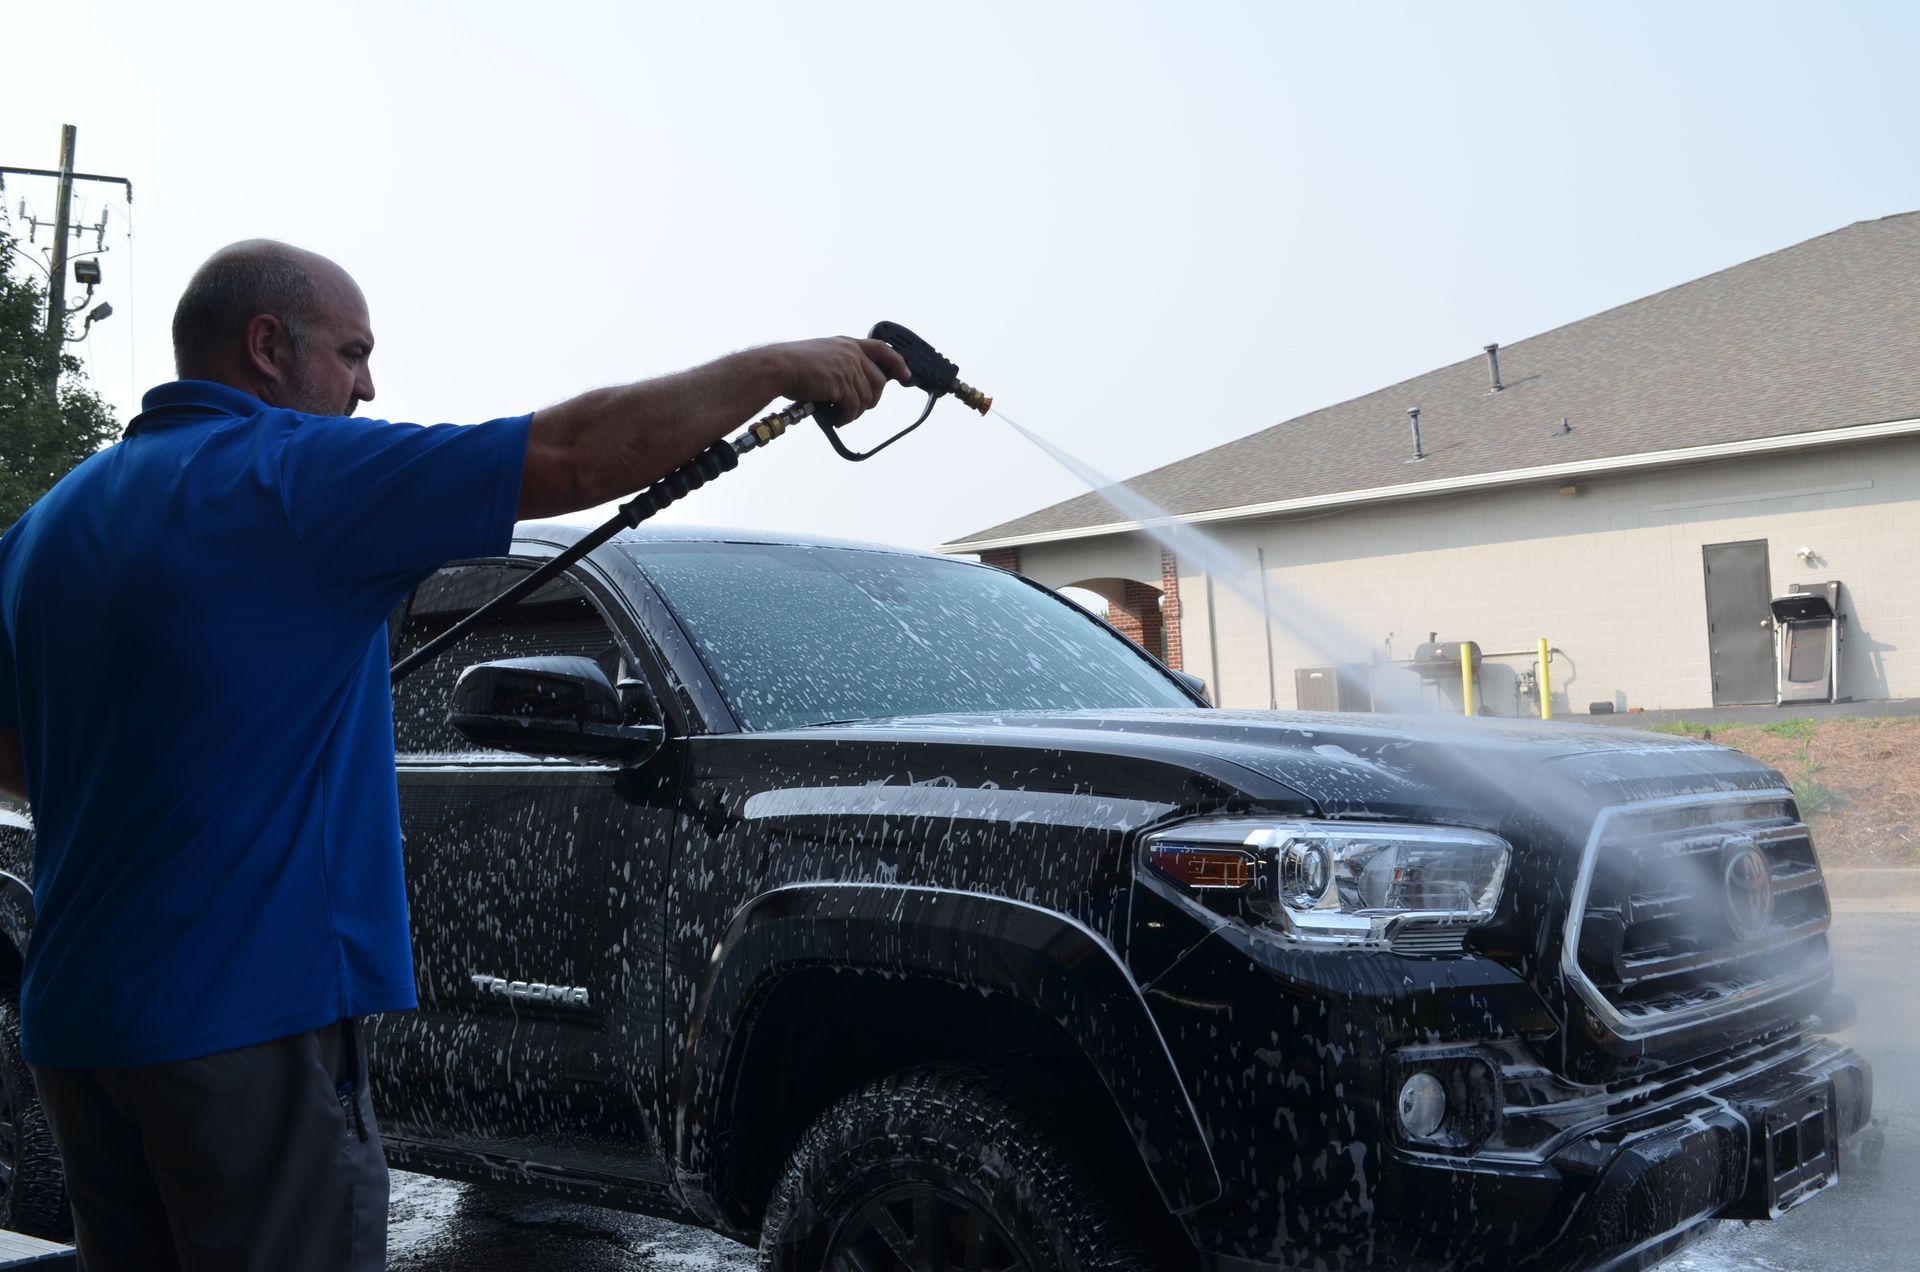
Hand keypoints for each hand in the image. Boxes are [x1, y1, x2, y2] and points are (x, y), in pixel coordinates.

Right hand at [775, 337, 911, 426]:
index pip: (882, 349)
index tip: (905, 374)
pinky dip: (846, 418)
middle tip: (857, 409)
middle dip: (872, 399)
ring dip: (855, 412)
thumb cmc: (792, 364)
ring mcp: (848, 368)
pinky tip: (836, 419)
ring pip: (867, 398)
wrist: (778, 367)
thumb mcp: (822, 355)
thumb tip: (852, 387)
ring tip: (841, 416)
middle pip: (879, 381)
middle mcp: (851, 353)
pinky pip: (854, 407)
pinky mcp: (842, 384)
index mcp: (848, 344)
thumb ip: (841, 364)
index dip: (897, 362)